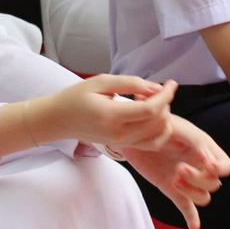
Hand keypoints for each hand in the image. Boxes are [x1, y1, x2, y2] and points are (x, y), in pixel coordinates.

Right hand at [33, 76, 174, 149]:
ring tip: (152, 101)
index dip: (166, 95)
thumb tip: (156, 87)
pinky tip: (149, 114)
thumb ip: (130, 84)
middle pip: (158, 124)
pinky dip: (158, 130)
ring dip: (163, 118)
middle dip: (166, 104)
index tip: (171, 83)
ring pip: (157, 136)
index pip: (150, 109)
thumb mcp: (101, 82)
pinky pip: (150, 143)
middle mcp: (119, 134)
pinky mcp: (122, 146)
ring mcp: (121, 143)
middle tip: (155, 89)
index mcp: (112, 116)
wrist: (58, 120)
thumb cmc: (76, 97)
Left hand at [120, 115, 229, 228]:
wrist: (133, 132)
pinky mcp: (172, 189)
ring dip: (192, 193)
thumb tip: (211, 164)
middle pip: (213, 184)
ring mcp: (186, 180)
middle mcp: (198, 166)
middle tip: (178, 169)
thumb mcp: (178, 128)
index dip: (220, 170)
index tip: (207, 166)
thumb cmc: (158, 125)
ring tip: (173, 180)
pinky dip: (192, 218)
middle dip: (198, 179)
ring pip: (203, 197)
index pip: (225, 166)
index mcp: (204, 149)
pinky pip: (187, 207)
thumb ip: (196, 143)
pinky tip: (193, 227)